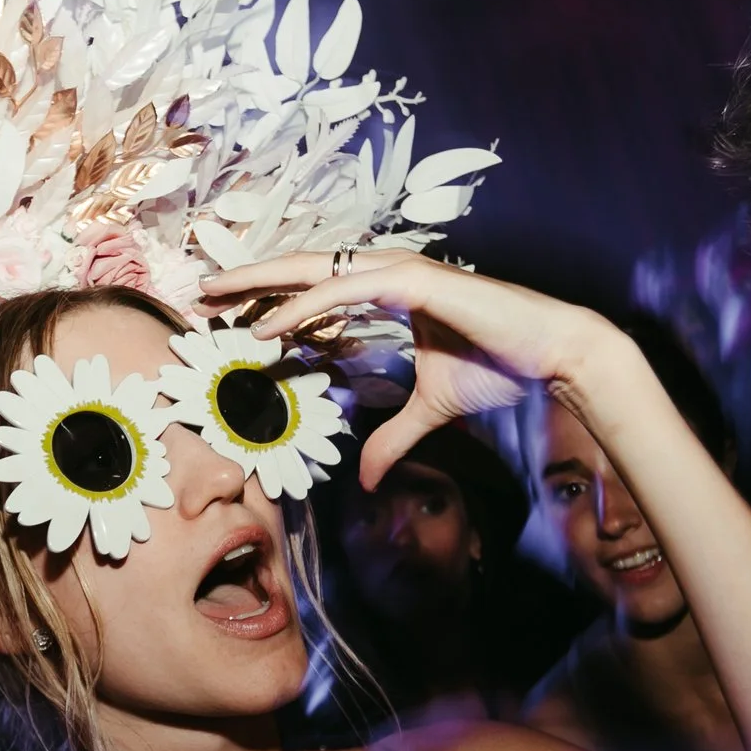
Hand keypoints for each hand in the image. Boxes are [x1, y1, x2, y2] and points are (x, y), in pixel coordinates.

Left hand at [202, 250, 620, 488]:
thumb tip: (363, 479)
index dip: (272, 300)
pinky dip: (305, 304)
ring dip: (262, 284)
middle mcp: (388, 274)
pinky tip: (270, 324)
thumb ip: (393, 438)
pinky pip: (345, 288)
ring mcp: (400, 271)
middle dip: (249, 279)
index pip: (317, 289)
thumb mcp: (431, 411)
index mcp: (389, 293)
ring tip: (216, 297)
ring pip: (314, 271)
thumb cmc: (500, 368)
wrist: (550, 356)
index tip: (230, 317)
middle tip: (200, 291)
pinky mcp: (415, 281)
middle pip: (303, 270)